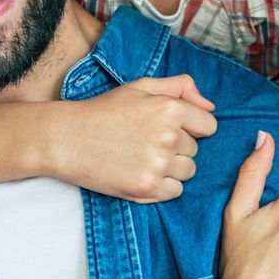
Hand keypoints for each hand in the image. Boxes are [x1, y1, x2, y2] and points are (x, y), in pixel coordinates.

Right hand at [56, 76, 217, 201]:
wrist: (67, 139)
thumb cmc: (104, 111)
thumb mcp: (141, 86)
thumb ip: (180, 87)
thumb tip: (210, 106)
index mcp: (169, 109)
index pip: (209, 126)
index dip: (192, 128)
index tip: (171, 129)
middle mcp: (168, 137)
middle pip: (195, 150)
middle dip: (177, 147)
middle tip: (146, 141)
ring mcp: (158, 164)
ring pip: (188, 172)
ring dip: (172, 168)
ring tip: (143, 157)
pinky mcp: (146, 188)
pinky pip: (175, 191)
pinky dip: (162, 186)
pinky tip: (141, 172)